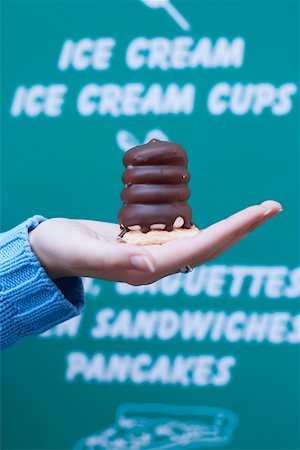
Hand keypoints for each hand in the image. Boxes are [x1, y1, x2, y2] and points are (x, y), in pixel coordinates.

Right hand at [29, 200, 281, 284]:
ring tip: (257, 211)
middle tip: (272, 207)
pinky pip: (184, 234)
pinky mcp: (147, 243)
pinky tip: (222, 218)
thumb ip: (115, 259)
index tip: (258, 212)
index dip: (231, 229)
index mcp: (146, 269)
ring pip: (201, 240)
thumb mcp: (83, 251)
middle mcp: (156, 264)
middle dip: (242, 227)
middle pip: (209, 245)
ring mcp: (153, 254)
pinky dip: (207, 223)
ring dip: (230, 226)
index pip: (199, 247)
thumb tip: (150, 266)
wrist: (50, 249)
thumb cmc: (62, 249)